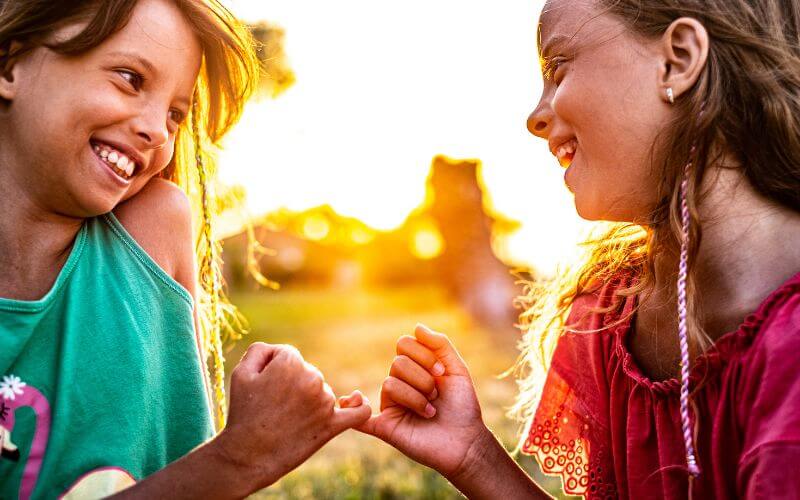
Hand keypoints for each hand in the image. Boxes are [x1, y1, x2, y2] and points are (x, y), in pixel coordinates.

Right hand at [213, 342, 370, 490]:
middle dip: (291, 385)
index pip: (288, 356)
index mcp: (291, 363)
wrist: (247, 456)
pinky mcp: (332, 425)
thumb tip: (278, 351)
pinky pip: (357, 412)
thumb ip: (261, 350)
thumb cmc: (243, 413)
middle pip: (306, 372)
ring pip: (320, 391)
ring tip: (285, 420)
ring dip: (307, 401)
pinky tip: (357, 401)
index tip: (263, 389)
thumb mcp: (241, 372)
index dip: (273, 371)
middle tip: (272, 407)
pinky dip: (359, 406)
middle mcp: (312, 379)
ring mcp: (325, 403)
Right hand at [350, 324, 491, 480]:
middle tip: (437, 395)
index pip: (403, 344)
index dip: (423, 355)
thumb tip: (416, 327)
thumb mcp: (456, 370)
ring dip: (416, 397)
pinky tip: (354, 403)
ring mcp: (391, 405)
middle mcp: (399, 384)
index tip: (441, 373)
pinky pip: (361, 419)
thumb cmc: (463, 406)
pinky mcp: (386, 428)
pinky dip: (353, 410)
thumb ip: (440, 345)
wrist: (467, 442)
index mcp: (414, 368)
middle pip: (397, 364)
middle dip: (423, 379)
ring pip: (389, 384)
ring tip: (430, 411)